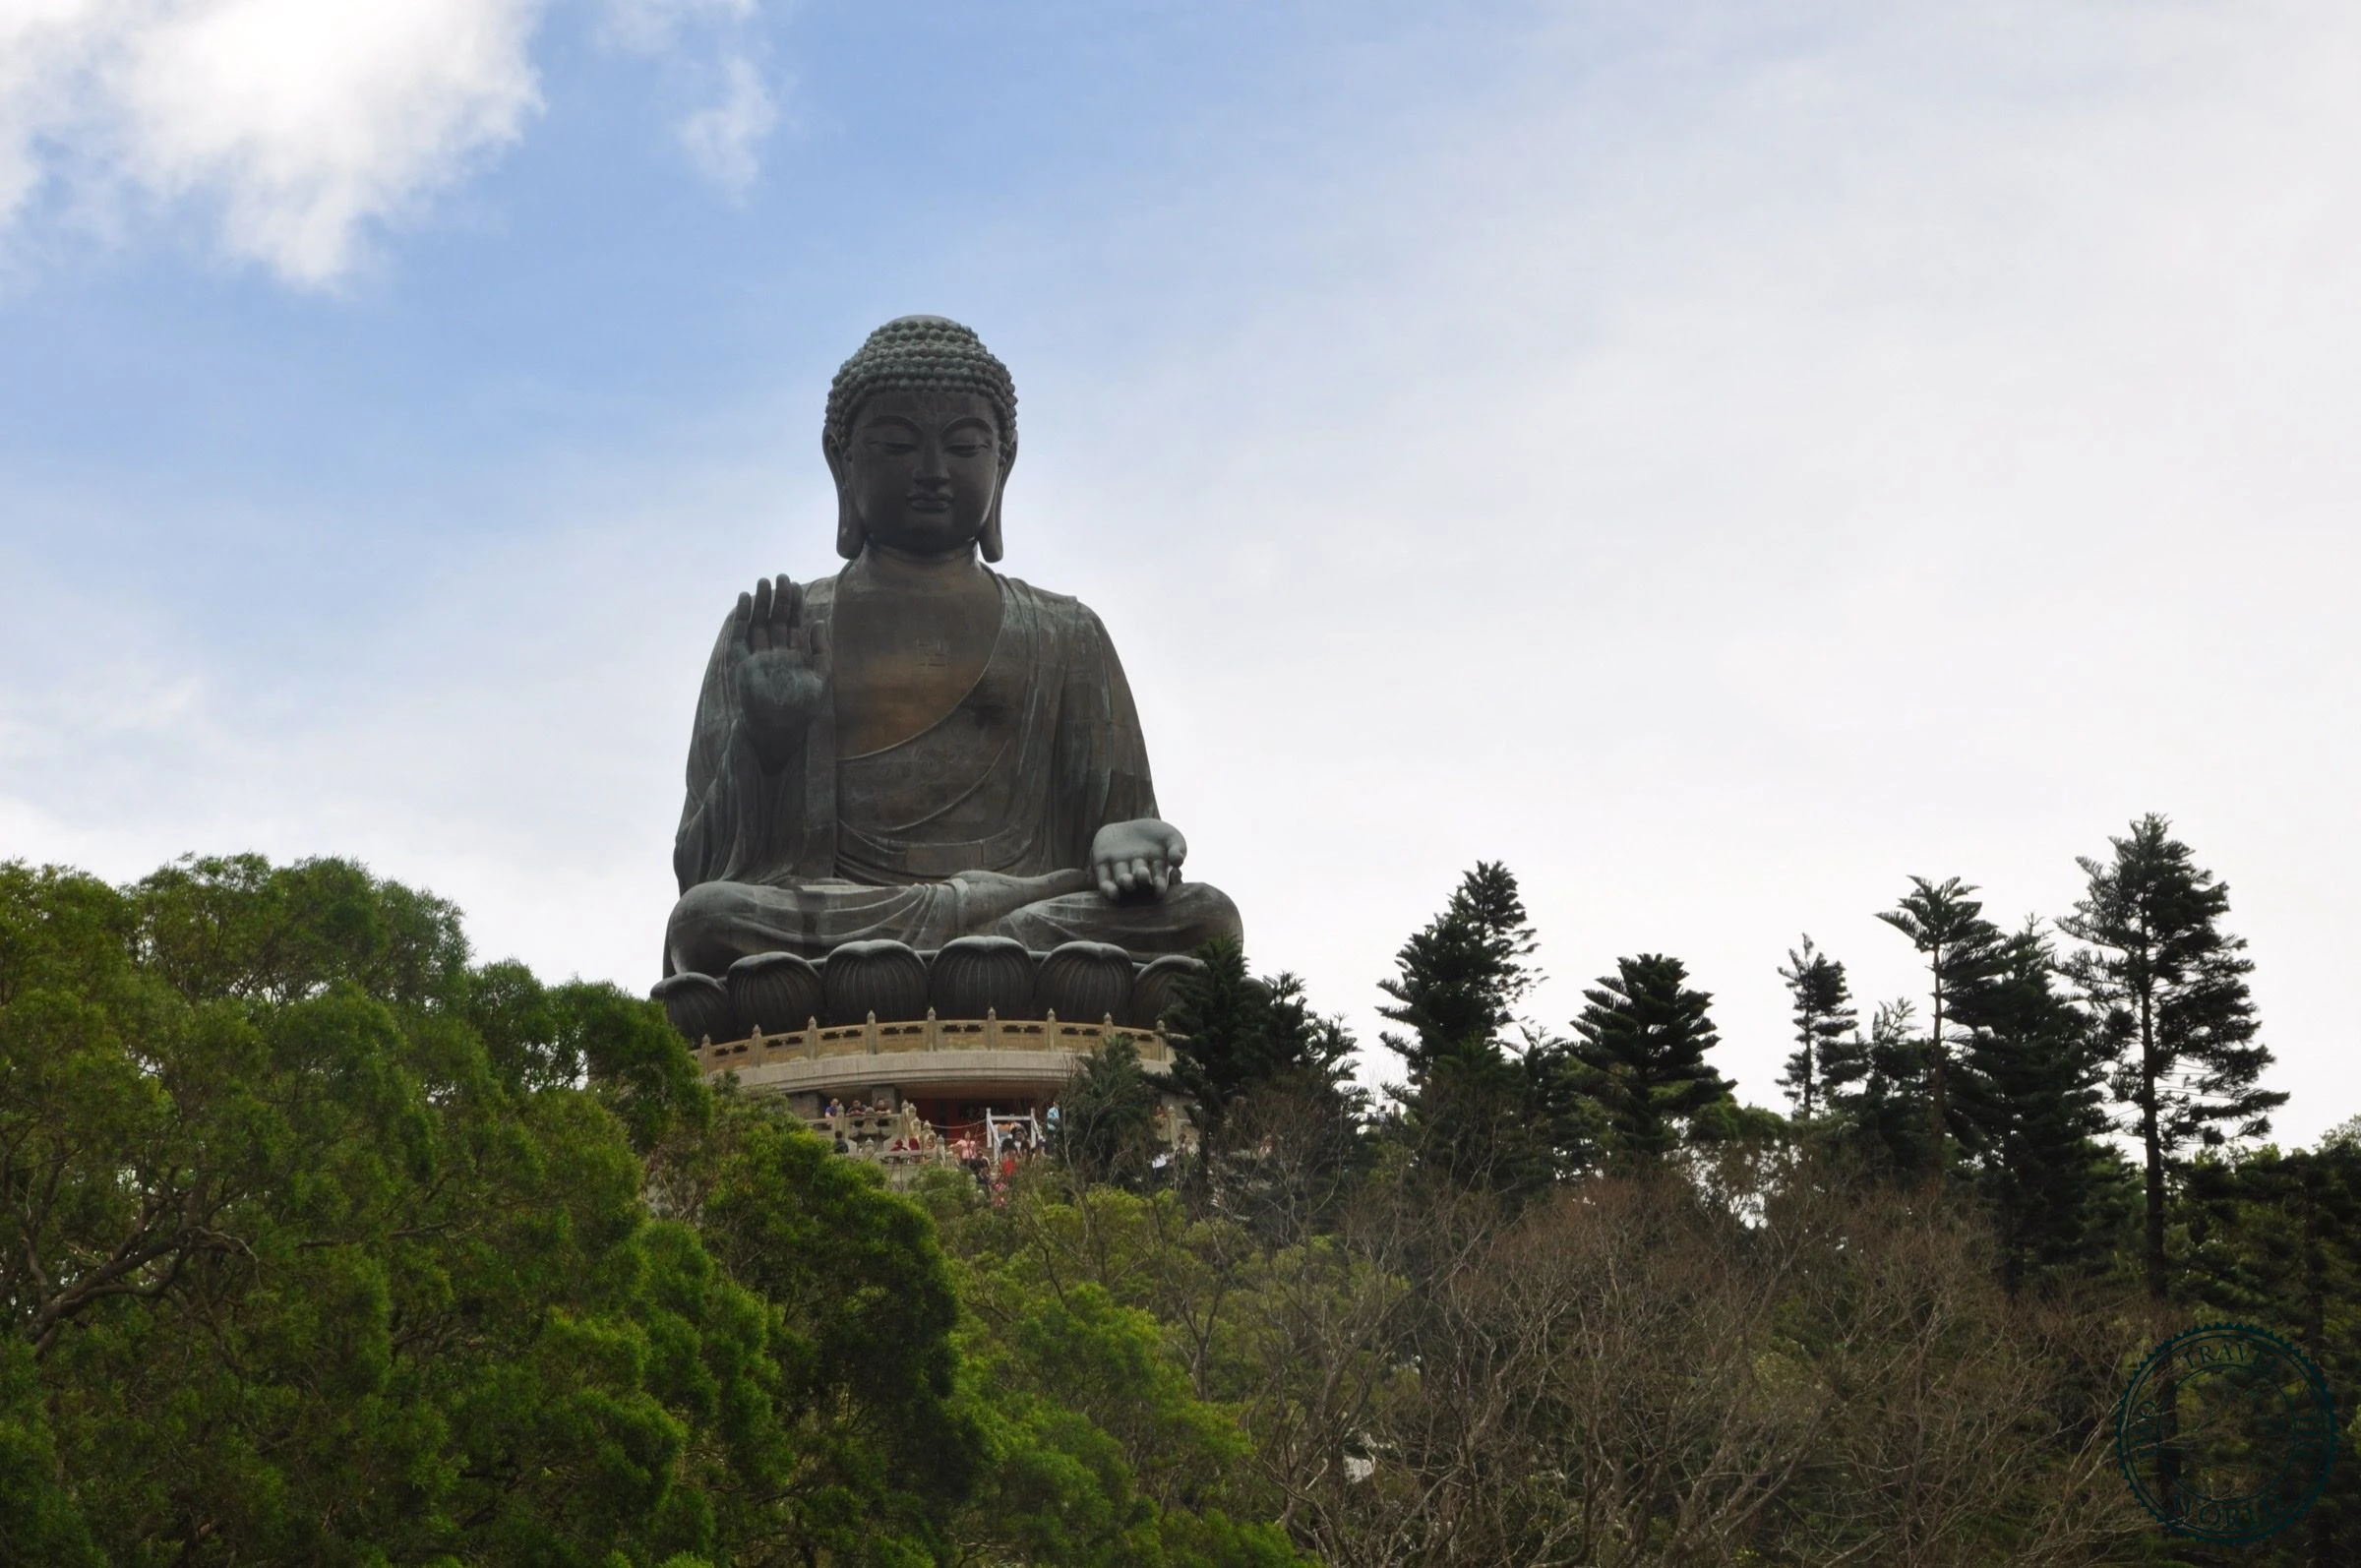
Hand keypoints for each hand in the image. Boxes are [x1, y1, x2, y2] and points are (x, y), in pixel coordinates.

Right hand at [731, 575, 826, 770]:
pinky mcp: (742, 662)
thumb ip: (821, 650)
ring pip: (758, 623)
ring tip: (763, 582)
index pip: (793, 623)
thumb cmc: (801, 708)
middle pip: (775, 619)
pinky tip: (744, 599)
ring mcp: (757, 655)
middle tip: (781, 577)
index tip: (796, 585)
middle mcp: (775, 652)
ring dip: (760, 603)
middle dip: (778, 599)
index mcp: (794, 654)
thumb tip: (818, 621)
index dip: (794, 604)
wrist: (778, 728)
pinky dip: (741, 617)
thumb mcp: (820, 678)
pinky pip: (740, 636)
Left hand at [1089, 819, 1185, 901]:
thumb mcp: (1172, 837)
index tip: (1160, 890)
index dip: (1159, 885)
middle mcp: (1136, 873)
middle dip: (1140, 878)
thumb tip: (1178, 861)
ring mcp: (1119, 870)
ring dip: (1124, 882)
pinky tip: (1111, 891)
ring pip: (1121, 880)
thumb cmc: (1157, 834)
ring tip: (1127, 881)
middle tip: (1142, 874)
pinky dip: (1107, 888)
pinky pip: (1103, 879)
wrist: (1130, 825)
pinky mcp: (1102, 864)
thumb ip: (1178, 848)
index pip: (1158, 880)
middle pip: (1138, 879)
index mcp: (1155, 870)